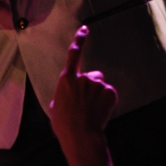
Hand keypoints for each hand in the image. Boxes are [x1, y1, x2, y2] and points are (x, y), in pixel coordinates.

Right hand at [49, 26, 117, 165]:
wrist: (81, 136)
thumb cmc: (64, 124)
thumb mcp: (55, 106)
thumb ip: (64, 93)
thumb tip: (69, 94)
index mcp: (67, 78)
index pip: (74, 53)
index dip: (79, 40)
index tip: (85, 29)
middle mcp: (83, 77)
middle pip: (91, 76)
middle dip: (90, 86)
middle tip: (84, 104)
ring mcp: (98, 84)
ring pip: (100, 85)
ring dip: (97, 94)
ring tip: (91, 110)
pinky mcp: (110, 92)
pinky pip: (109, 94)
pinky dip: (106, 101)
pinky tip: (100, 112)